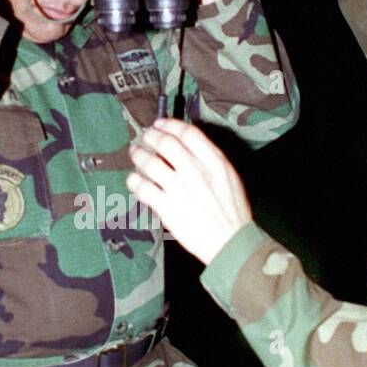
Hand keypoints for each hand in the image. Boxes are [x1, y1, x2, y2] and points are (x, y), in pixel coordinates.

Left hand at [127, 118, 252, 265]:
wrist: (230, 242)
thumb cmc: (232, 211)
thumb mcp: (229, 177)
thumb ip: (210, 160)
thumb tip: (187, 145)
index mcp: (214, 162)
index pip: (188, 133)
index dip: (169, 125)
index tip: (159, 124)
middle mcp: (196, 172)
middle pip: (166, 143)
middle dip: (151, 136)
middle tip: (144, 137)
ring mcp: (180, 190)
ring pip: (150, 163)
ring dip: (139, 155)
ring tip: (134, 153)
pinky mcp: (168, 208)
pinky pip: (143, 188)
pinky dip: (134, 181)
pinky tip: (134, 179)